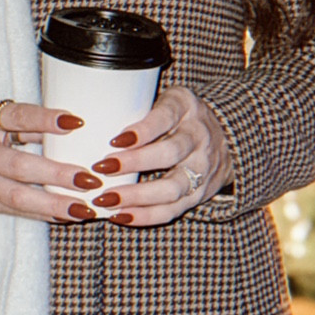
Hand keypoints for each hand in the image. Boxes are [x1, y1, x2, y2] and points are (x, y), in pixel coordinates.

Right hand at [0, 97, 103, 223]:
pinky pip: (12, 211)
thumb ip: (23, 121)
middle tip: (90, 179)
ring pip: (16, 197)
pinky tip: (63, 216)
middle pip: (19, 165)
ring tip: (83, 209)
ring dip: (53, 205)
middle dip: (57, 175)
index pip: (17, 117)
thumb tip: (69, 127)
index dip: (46, 120)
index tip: (77, 122)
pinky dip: (40, 214)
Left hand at [85, 86, 232, 227]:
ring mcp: (202, 168)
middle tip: (101, 168)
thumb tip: (88, 116)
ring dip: (137, 196)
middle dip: (135, 163)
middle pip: (170, 153)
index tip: (114, 139)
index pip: (166, 116)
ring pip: (172, 187)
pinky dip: (145, 216)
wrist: (226, 137)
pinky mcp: (200, 194)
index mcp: (186, 107)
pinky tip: (120, 216)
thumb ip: (138, 104)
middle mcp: (199, 137)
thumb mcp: (166, 98)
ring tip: (105, 199)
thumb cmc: (178, 116)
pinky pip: (172, 209)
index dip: (142, 130)